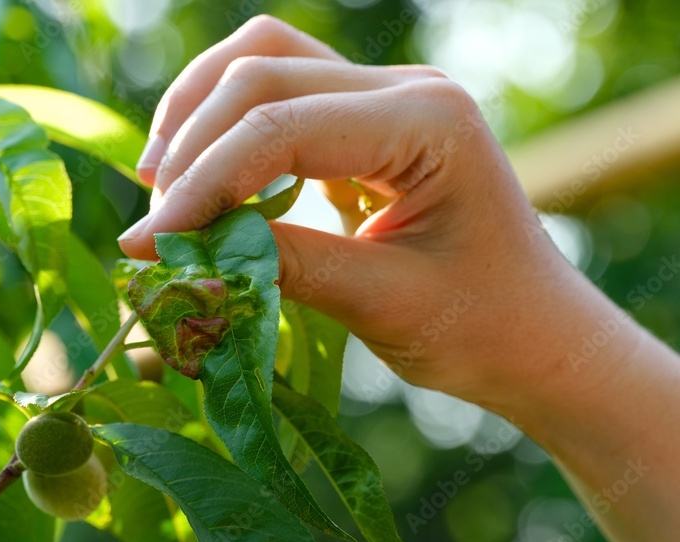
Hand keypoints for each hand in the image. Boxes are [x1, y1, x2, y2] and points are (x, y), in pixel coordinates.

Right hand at [118, 15, 620, 413]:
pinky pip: (280, 89)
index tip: (151, 241)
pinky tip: (202, 174)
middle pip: (262, 71)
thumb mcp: (380, 302)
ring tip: (161, 185)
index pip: (283, 124)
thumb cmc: (480, 327)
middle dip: (193, 146)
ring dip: (200, 115)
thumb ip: (278, 264)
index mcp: (429, 121)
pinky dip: (228, 124)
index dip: (205, 180)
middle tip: (155, 226)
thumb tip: (168, 248)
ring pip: (264, 59)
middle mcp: (407, 87)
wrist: (536, 336)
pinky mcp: (366, 118)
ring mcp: (387, 94)